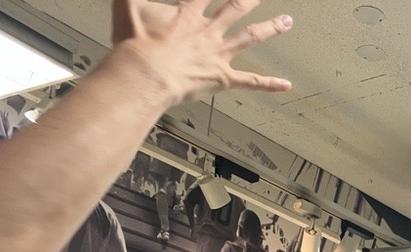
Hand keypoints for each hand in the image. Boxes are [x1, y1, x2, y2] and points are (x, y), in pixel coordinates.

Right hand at [111, 0, 292, 105]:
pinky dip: (269, 84)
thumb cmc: (136, 47)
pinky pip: (250, 81)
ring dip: (270, 28)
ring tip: (286, 22)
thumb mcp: (124, 10)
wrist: (148, 73)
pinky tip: (286, 84)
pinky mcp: (222, 77)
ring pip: (249, 37)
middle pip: (235, 8)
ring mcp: (218, 53)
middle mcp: (208, 31)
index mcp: (187, 15)